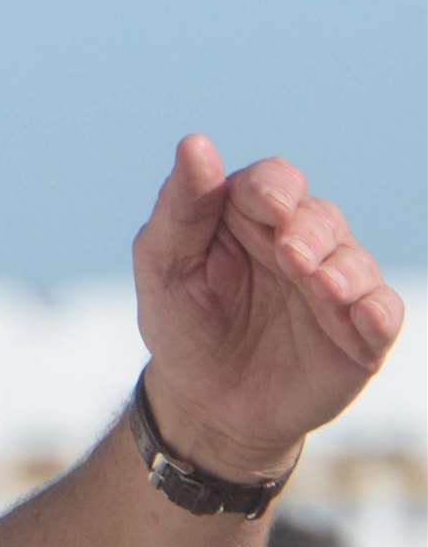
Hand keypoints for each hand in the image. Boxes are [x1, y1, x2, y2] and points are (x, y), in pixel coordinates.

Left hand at [131, 134, 403, 479]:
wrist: (203, 403)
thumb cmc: (180, 321)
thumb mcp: (163, 262)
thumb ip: (182, 205)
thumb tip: (195, 143)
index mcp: (248, 217)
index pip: (275, 181)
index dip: (275, 189)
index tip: (268, 206)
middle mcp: (297, 243)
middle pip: (320, 216)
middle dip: (310, 231)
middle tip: (290, 255)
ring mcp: (331, 287)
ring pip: (355, 261)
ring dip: (342, 269)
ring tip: (320, 286)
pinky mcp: (358, 333)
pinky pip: (383, 312)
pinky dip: (376, 310)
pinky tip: (359, 314)